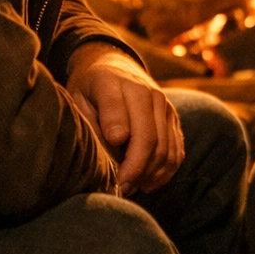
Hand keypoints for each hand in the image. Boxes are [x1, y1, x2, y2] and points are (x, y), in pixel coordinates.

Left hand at [66, 43, 184, 193]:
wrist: (114, 64)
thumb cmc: (91, 88)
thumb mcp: (78, 98)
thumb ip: (93, 120)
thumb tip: (115, 143)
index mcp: (115, 83)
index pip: (118, 114)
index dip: (116, 147)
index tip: (112, 173)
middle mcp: (147, 91)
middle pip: (148, 139)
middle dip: (134, 170)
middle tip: (120, 188)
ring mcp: (165, 104)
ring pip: (166, 149)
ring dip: (150, 174)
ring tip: (130, 186)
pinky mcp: (174, 117)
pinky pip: (177, 151)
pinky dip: (165, 172)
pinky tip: (146, 182)